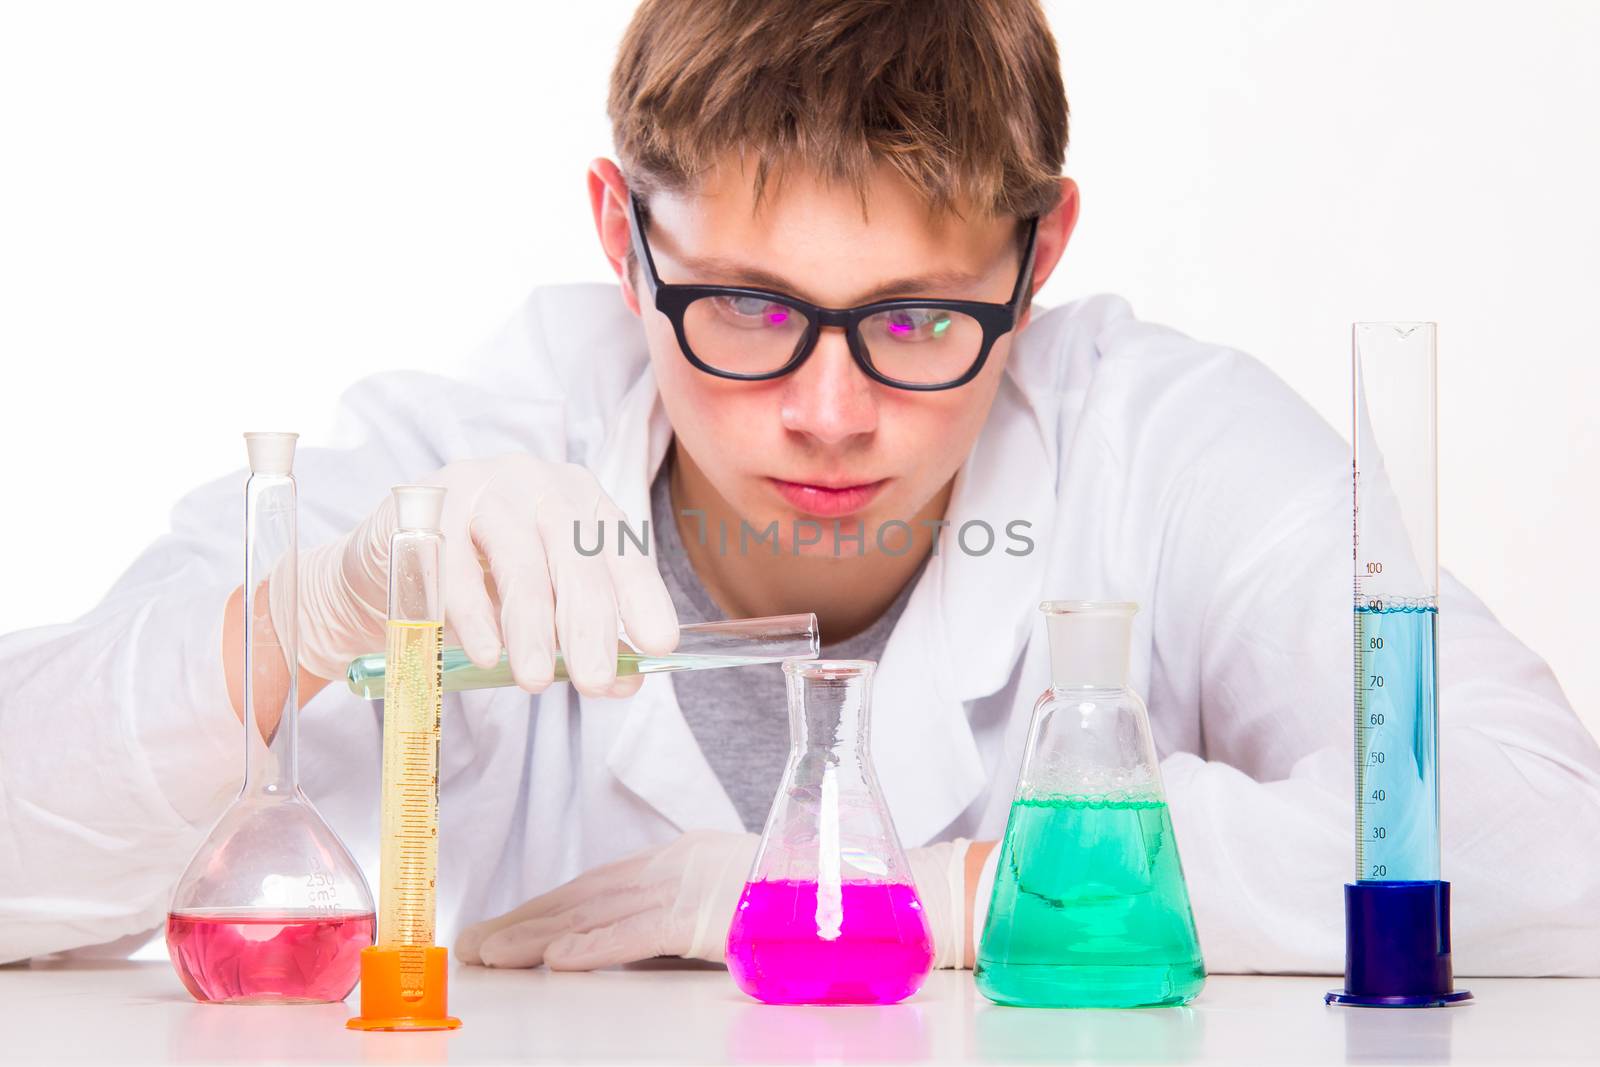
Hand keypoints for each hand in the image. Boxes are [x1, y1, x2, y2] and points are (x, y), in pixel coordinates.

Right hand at [274, 454, 678, 696]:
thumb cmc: (482, 583)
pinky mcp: (424, 506)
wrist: (389, 565)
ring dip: (531, 626)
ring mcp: (480, 487)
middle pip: (575, 553)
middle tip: (595, 683)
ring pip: (518, 559)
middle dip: (588, 624)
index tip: (659, 646)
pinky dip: (472, 615)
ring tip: (537, 680)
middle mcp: (538, 483)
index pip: (622, 548)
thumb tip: (628, 682)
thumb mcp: (542, 608)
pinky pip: (454, 565)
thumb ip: (584, 638)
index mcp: (581, 499)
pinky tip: (487, 654)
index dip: (643, 596)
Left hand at [455, 831, 977, 970]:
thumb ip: (706, 906)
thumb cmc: (820, 894)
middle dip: (526, 919)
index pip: (603, 881)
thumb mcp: (748, 892)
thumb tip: (675, 929)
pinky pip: (639, 933)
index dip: (550, 903)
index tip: (509, 924)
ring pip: (596, 910)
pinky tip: (554, 960)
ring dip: (537, 934)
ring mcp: (693, 884)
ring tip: (490, 954)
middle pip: (586, 893)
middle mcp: (681, 862)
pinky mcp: (708, 913)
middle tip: (474, 942)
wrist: (874, 887)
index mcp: (688, 855)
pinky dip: (594, 944)